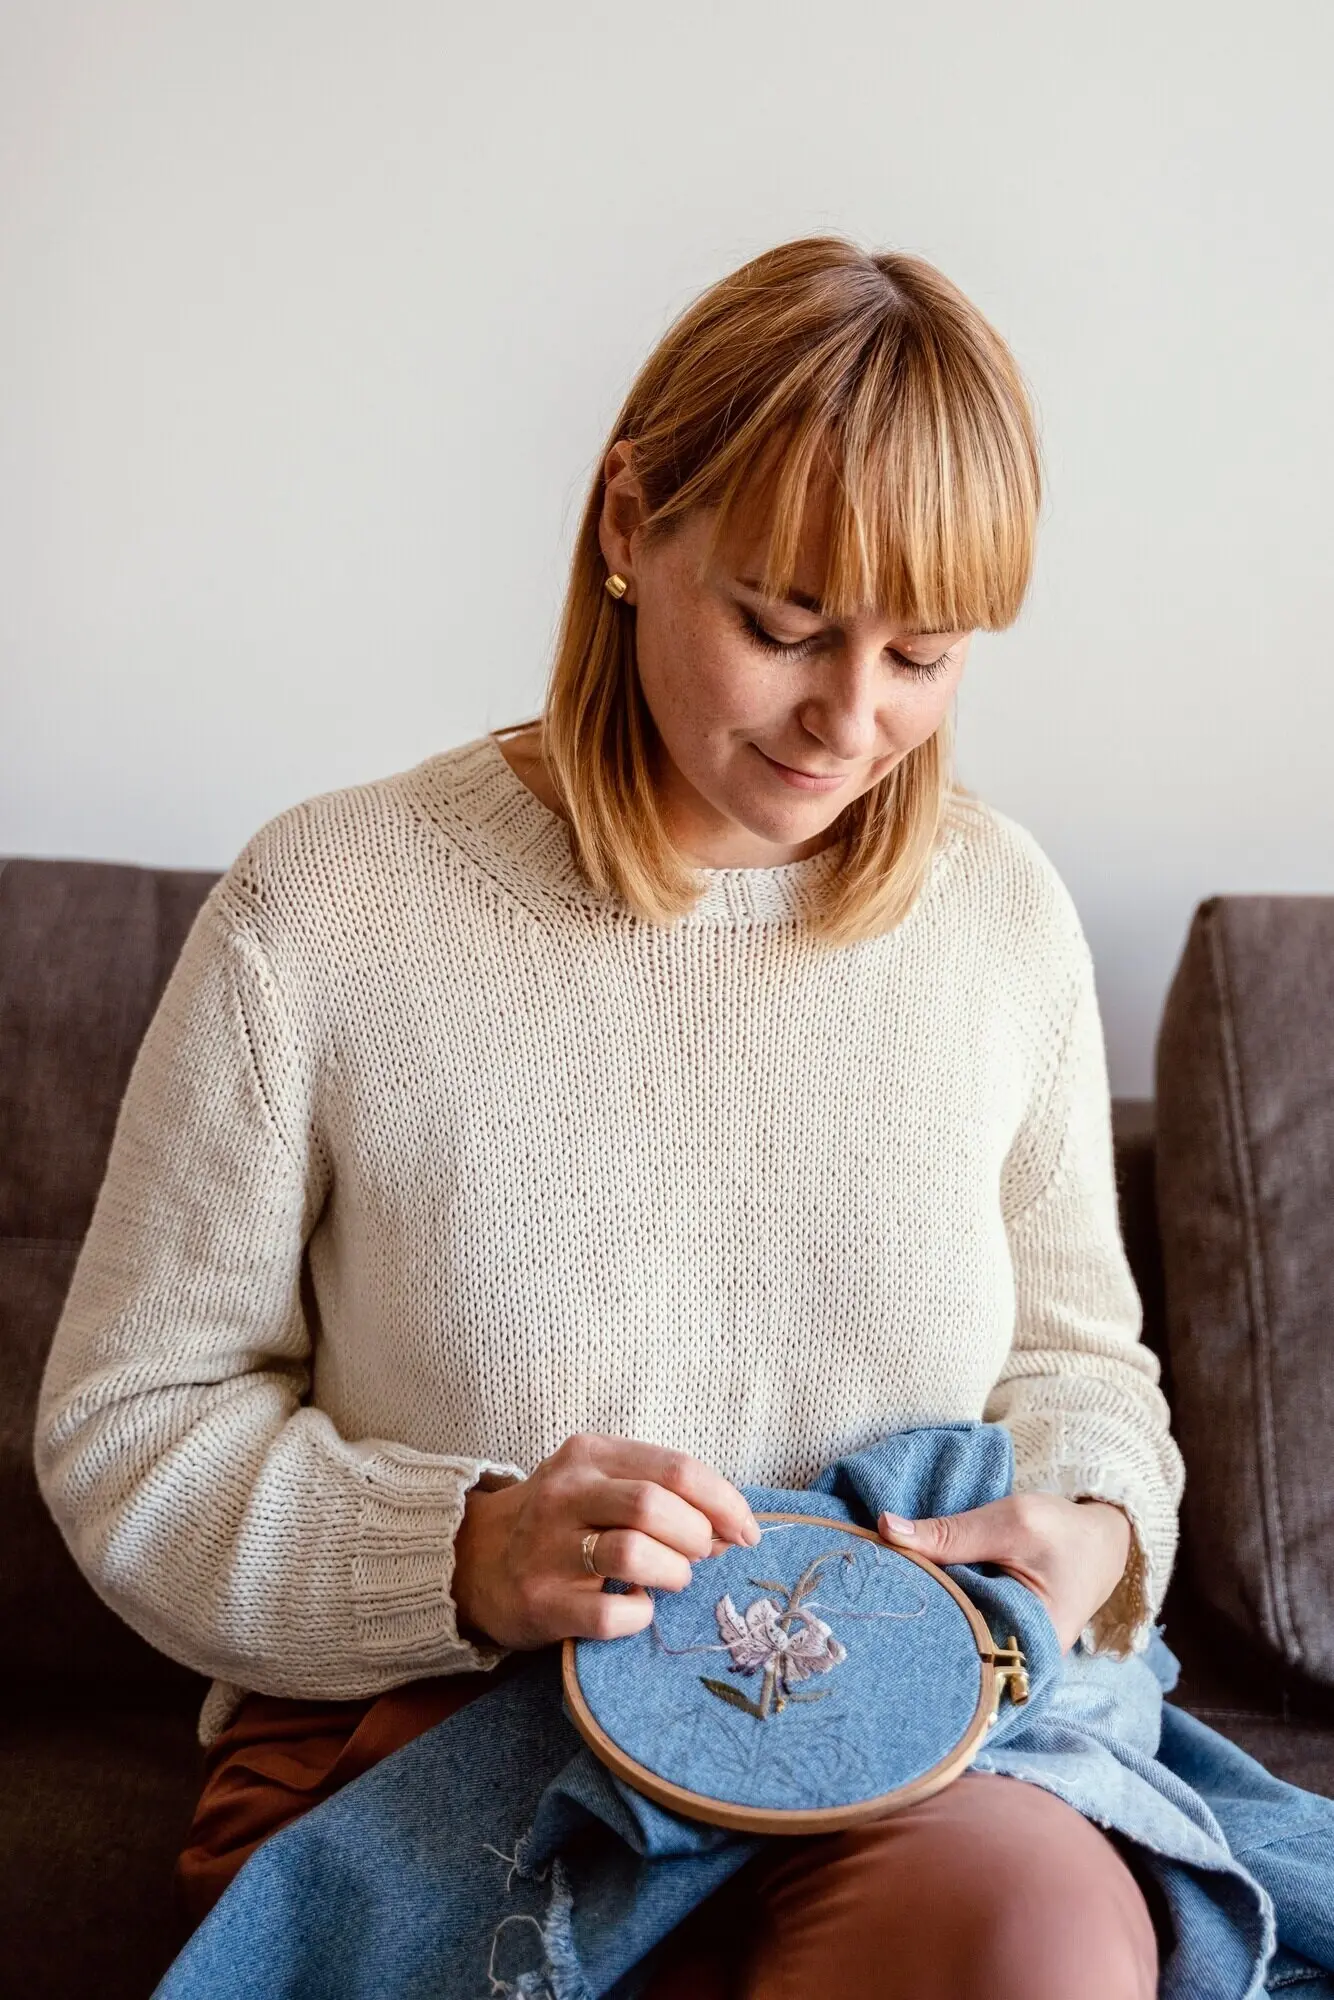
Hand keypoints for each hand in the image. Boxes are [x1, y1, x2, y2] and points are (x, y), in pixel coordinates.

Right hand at [451, 1433, 761, 1650]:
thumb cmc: (560, 1520)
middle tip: (699, 1555)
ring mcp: (549, 1547)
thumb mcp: (601, 1483)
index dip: (725, 1502)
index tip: (746, 1530)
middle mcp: (566, 1493)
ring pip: (634, 1553)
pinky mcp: (541, 1601)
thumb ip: (662, 1493)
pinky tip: (636, 1608)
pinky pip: (611, 1613)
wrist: (472, 1559)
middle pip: (656, 1506)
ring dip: (673, 1573)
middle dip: (697, 1536)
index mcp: (590, 1454)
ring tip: (671, 1580)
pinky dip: (639, 1615)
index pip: (677, 1468)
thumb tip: (731, 1529)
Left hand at [877, 1493, 1131, 1652]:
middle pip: (948, 1646)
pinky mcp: (996, 1631)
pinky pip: (959, 1622)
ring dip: (922, 1610)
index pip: (956, 1648)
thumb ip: (950, 1532)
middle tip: (866, 1598)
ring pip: (950, 1633)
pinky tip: (908, 1589)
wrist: (1102, 1538)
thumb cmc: (1064, 1532)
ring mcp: (1006, 1650)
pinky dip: (938, 1604)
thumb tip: (885, 1529)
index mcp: (1029, 1650)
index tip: (873, 1604)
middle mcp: (1015, 1662)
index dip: (913, 1628)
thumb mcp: (1011, 1522)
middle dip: (910, 1621)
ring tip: (877, 1595)